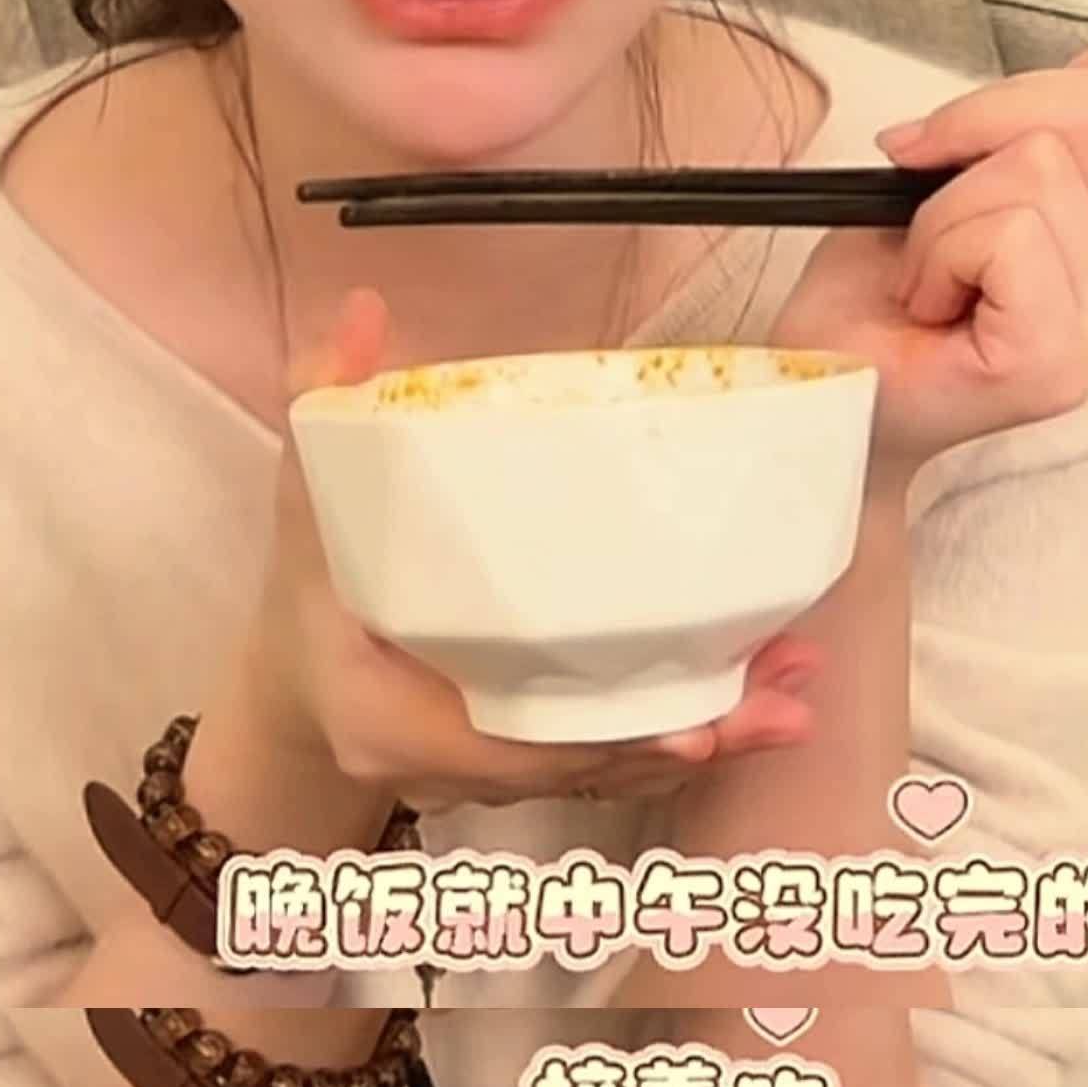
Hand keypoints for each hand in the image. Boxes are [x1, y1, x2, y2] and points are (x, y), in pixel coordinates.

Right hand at [241, 290, 822, 814]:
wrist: (288, 689)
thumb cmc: (304, 587)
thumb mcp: (306, 497)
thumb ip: (327, 409)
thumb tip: (361, 312)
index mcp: (394, 718)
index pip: (510, 747)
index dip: (602, 743)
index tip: (692, 725)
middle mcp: (455, 767)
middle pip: (591, 766)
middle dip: (696, 737)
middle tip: (788, 698)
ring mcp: (498, 774)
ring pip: (616, 770)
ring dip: (712, 735)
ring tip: (799, 696)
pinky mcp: (531, 759)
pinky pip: (614, 761)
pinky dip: (685, 734)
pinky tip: (762, 702)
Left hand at [770, 36, 1087, 482]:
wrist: (820, 393)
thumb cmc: (872, 302)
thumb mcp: (954, 175)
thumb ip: (1045, 119)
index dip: (1009, 102)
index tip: (937, 152)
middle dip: (976, 141)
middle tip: (926, 227)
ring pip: (1038, 173)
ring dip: (943, 215)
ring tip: (926, 280)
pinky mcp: (1056, 363)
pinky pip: (1010, 232)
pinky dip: (940, 251)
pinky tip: (927, 306)